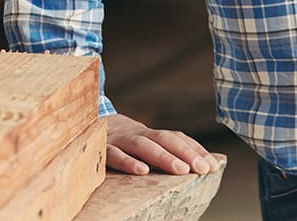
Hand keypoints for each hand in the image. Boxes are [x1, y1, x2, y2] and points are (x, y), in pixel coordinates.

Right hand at [105, 112, 221, 175]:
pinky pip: (114, 154)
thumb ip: (161, 150)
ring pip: (143, 145)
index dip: (196, 150)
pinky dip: (128, 162)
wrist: (83, 125)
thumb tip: (194, 165)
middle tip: (203, 168)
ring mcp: (119, 140)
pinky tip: (142, 171)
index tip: (213, 166)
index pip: (177, 138)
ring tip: (182, 170)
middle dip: (186, 153)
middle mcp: (137, 134)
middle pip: (165, 139)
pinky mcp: (101, 149)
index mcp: (149, 134)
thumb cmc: (119, 142)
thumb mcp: (140, 143)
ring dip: (164, 157)